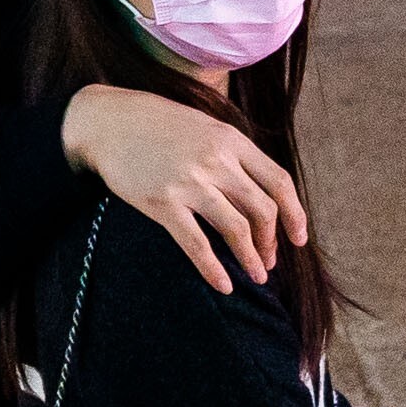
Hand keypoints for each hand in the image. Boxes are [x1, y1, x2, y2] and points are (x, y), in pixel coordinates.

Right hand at [64, 84, 306, 294]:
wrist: (107, 121)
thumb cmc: (156, 124)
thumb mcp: (205, 125)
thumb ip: (233, 152)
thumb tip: (259, 189)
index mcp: (231, 140)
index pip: (279, 182)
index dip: (295, 215)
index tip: (298, 239)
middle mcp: (216, 160)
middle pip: (262, 210)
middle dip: (270, 243)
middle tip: (268, 262)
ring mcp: (189, 181)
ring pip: (236, 229)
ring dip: (250, 259)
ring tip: (255, 276)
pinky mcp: (162, 202)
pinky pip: (196, 244)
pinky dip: (213, 270)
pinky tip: (222, 286)